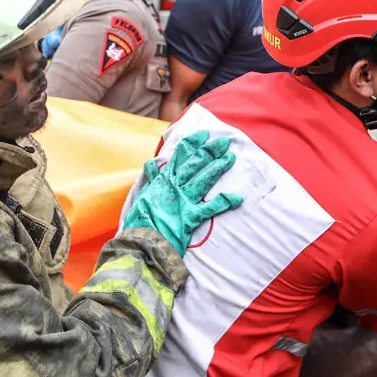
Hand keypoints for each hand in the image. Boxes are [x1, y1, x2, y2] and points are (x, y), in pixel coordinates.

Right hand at [122, 131, 241, 255]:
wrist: (140, 242)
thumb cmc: (140, 220)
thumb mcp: (142, 195)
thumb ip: (150, 179)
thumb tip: (151, 163)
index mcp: (162, 180)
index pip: (179, 155)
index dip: (192, 143)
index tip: (203, 134)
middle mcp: (174, 186)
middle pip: (195, 164)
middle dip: (210, 151)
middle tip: (224, 141)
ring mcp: (183, 201)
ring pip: (203, 179)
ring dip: (218, 168)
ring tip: (230, 157)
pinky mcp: (190, 217)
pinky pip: (210, 208)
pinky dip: (224, 202)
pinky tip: (237, 197)